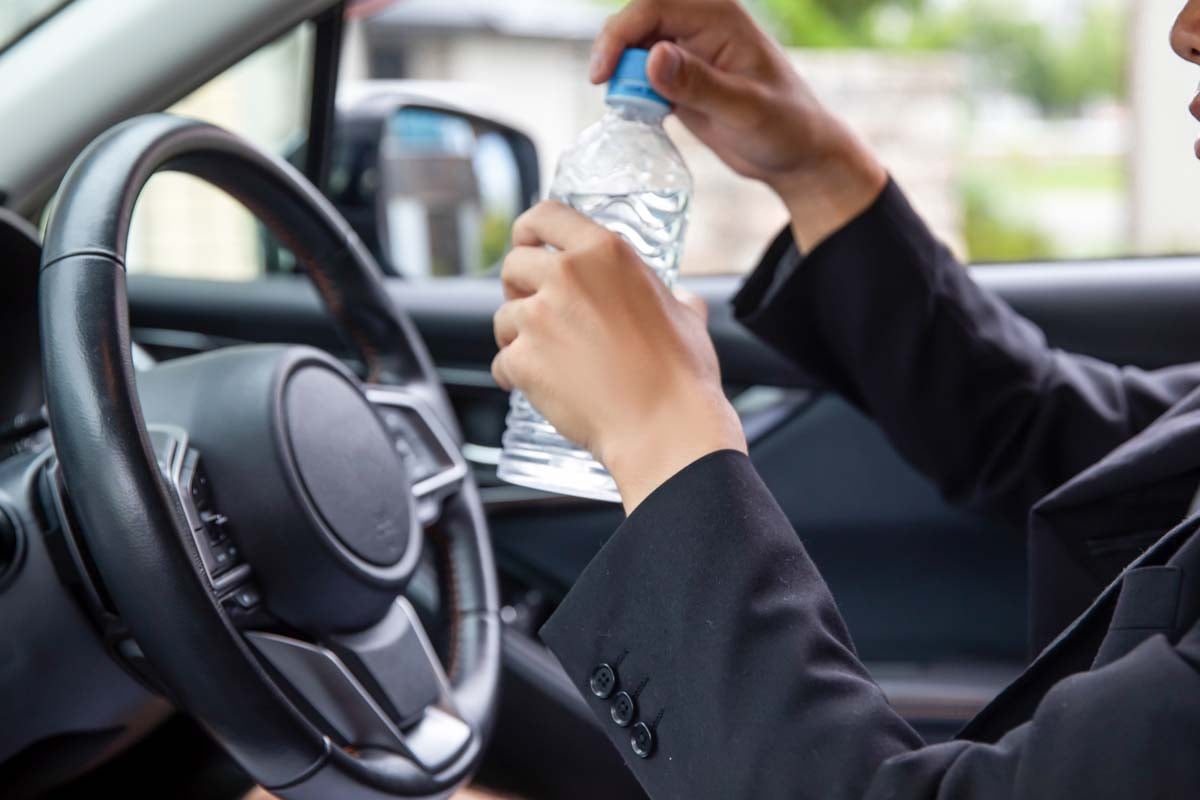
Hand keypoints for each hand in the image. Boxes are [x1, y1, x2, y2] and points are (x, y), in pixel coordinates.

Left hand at [492, 202, 746, 512]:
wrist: (664, 428)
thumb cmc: (682, 376)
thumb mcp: (688, 317)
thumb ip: (675, 297)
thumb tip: (682, 299)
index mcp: (606, 252)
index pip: (545, 215)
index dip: (528, 229)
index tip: (525, 243)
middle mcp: (567, 275)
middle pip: (513, 264)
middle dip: (518, 287)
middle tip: (536, 310)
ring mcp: (540, 317)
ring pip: (504, 315)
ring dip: (516, 334)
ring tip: (545, 357)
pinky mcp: (523, 359)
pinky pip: (502, 361)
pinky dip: (514, 376)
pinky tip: (537, 388)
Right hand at [591, 0, 887, 250]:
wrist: (798, 154)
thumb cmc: (784, 127)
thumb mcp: (744, 109)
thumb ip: (698, 84)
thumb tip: (652, 57)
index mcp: (719, 16)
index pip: (653, 7)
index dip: (619, 35)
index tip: (602, 75)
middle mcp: (701, 26)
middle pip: (637, 23)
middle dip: (615, 54)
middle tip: (609, 94)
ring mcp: (690, 52)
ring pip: (635, 49)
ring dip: (622, 76)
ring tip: (629, 109)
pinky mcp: (682, 78)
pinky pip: (643, 75)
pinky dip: (632, 93)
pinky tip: (640, 116)